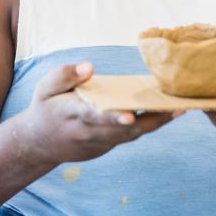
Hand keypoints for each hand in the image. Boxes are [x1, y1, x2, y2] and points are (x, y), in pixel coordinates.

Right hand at [19, 63, 177, 165]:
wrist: (38, 143)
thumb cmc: (45, 107)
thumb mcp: (45, 87)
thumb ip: (64, 75)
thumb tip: (88, 67)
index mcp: (71, 113)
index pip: (94, 115)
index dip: (112, 117)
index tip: (130, 116)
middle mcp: (86, 132)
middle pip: (121, 130)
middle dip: (148, 121)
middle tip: (174, 109)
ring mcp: (97, 144)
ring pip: (129, 136)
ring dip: (154, 124)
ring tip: (178, 108)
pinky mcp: (104, 148)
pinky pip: (127, 138)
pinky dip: (145, 127)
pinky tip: (163, 113)